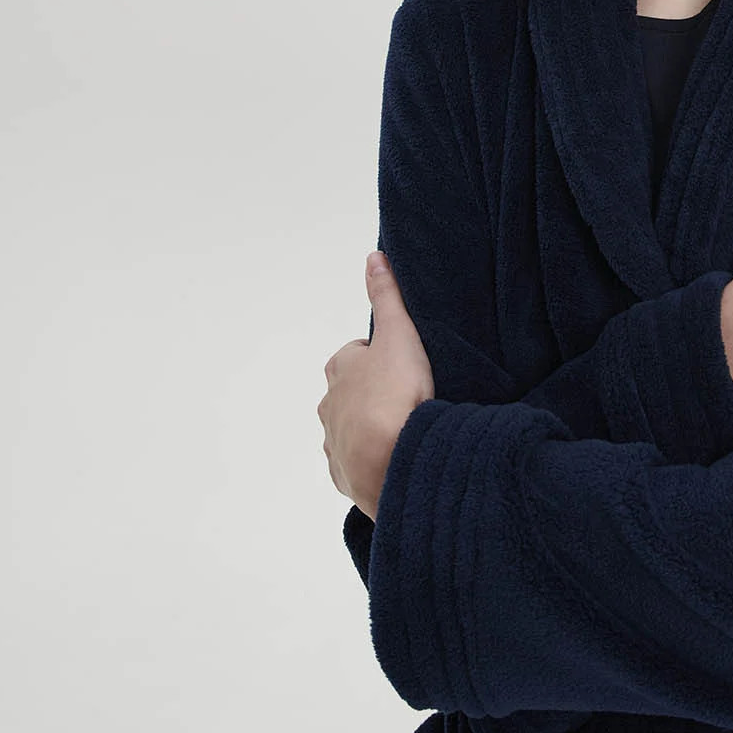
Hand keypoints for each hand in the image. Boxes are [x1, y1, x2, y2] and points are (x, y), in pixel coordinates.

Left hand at [318, 251, 435, 521]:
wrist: (390, 459)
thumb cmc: (395, 394)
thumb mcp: (398, 334)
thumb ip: (386, 295)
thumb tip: (374, 258)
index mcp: (340, 368)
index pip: (354, 353)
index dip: (377, 354)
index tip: (399, 360)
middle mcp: (329, 404)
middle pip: (347, 391)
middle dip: (368, 391)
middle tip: (403, 394)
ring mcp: (334, 441)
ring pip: (347, 427)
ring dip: (367, 427)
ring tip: (400, 429)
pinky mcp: (343, 473)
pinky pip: (352, 463)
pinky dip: (366, 459)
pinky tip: (389, 457)